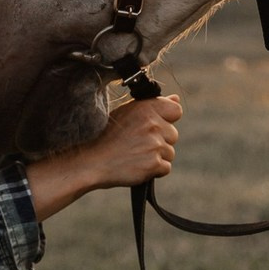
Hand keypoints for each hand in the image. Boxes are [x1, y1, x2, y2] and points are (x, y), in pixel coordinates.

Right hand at [25, 95, 182, 220]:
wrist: (92, 161)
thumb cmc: (108, 137)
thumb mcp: (127, 113)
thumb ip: (153, 106)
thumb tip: (176, 99)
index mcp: (146, 108)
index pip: (176, 111)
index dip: (167, 119)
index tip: (154, 127)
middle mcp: (153, 124)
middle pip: (173, 134)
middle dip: (160, 141)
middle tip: (138, 144)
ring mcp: (155, 145)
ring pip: (170, 152)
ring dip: (157, 157)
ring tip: (136, 155)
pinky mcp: (154, 164)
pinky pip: (166, 168)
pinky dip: (154, 170)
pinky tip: (138, 165)